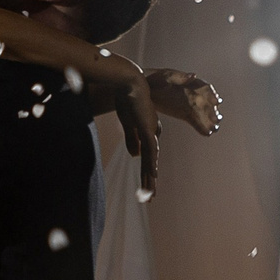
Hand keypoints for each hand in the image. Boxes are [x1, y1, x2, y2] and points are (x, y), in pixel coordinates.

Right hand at [114, 72, 160, 197]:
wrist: (129, 83)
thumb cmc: (126, 98)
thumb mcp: (127, 122)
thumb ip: (132, 138)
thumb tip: (135, 156)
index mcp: (147, 131)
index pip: (149, 155)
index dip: (148, 170)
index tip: (149, 184)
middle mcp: (151, 133)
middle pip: (151, 162)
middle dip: (149, 180)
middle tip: (151, 197)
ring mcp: (150, 132)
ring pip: (151, 161)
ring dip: (150, 179)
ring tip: (151, 195)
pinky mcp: (148, 130)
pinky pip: (150, 152)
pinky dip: (151, 166)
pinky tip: (153, 177)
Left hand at [147, 69, 221, 135]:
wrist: (147, 89)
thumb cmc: (157, 79)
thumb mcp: (167, 76)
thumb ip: (180, 77)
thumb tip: (193, 76)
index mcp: (193, 83)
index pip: (205, 89)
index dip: (212, 95)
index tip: (216, 101)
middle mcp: (195, 95)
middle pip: (206, 104)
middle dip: (212, 111)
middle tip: (217, 119)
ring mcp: (191, 105)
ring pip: (203, 114)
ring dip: (210, 121)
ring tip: (215, 128)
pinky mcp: (185, 114)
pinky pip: (195, 121)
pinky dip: (201, 127)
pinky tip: (207, 133)